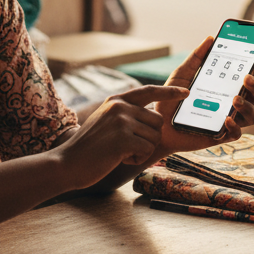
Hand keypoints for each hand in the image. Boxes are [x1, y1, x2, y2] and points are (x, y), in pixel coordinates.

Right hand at [55, 84, 188, 189]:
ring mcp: (122, 121)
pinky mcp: (124, 138)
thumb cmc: (89, 148)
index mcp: (116, 100)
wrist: (67, 163)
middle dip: (150, 138)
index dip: (169, 92)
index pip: (149, 91)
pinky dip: (137, 159)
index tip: (186, 92)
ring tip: (119, 152)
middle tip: (128, 147)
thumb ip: (126, 114)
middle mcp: (120, 106)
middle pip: (157, 121)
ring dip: (142, 150)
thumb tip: (155, 116)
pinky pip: (147, 150)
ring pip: (154, 137)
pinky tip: (119, 158)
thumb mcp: (106, 121)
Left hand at [152, 36, 253, 157]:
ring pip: (253, 116)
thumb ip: (196, 57)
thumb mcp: (182, 74)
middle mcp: (232, 103)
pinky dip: (235, 126)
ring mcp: (229, 119)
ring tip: (234, 100)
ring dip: (248, 106)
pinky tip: (226, 119)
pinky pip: (236, 134)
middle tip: (246, 78)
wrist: (158, 125)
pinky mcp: (220, 136)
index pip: (250, 74)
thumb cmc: (172, 99)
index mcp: (227, 86)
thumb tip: (210, 38)